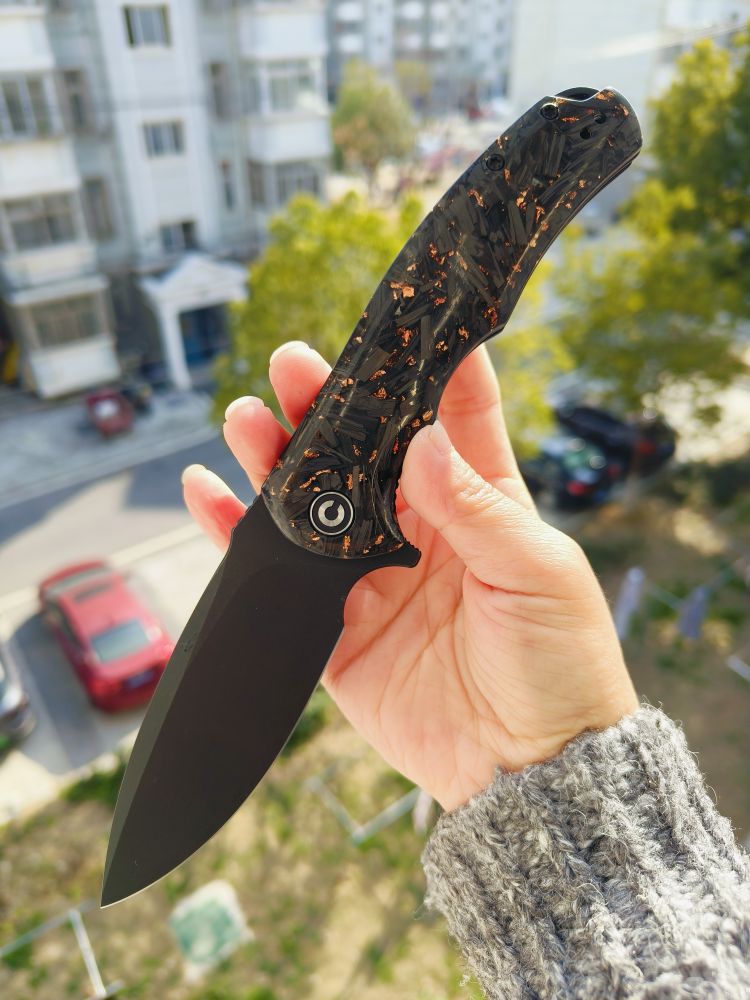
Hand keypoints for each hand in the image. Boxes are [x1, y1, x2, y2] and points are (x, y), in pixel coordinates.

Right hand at [182, 341, 637, 811]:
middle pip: (363, 454)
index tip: (394, 326)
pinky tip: (207, 496)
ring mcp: (372, 578)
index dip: (424, 370)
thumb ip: (477, 509)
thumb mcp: (537, 575)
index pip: (451, 420)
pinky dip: (237, 540)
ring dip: (274, 462)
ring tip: (245, 419)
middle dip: (327, 407)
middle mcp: (419, 531)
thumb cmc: (559, 664)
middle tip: (292, 365)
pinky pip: (278, 580)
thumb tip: (422, 443)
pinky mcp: (335, 630)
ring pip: (312, 506)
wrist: (529, 770)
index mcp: (481, 504)